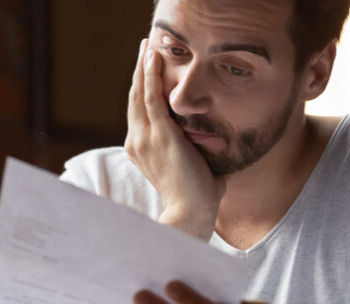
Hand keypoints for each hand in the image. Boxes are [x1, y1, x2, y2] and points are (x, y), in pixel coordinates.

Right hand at [124, 38, 225, 239]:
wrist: (190, 214)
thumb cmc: (197, 197)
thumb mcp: (193, 167)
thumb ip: (197, 153)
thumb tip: (214, 146)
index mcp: (141, 149)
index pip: (139, 111)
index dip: (142, 87)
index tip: (147, 69)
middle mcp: (137, 140)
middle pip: (135, 96)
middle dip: (140, 70)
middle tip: (144, 47)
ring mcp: (145, 137)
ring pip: (140, 92)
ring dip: (143, 66)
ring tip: (147, 45)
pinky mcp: (159, 134)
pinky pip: (151, 97)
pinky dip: (150, 75)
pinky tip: (153, 57)